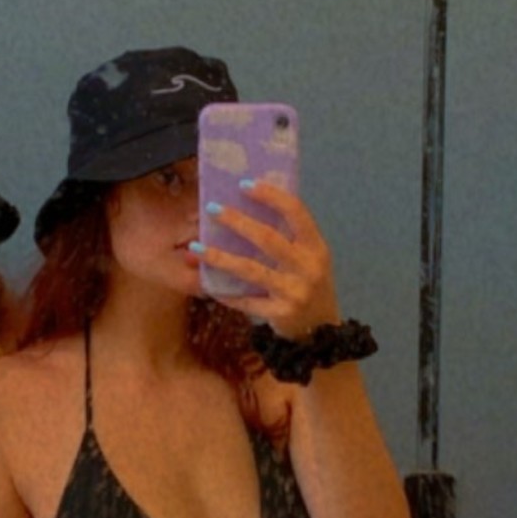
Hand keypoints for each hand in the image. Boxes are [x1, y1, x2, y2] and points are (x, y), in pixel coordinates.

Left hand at [194, 181, 339, 337]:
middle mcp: (308, 267)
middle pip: (268, 238)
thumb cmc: (309, 286)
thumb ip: (288, 237)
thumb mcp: (309, 259)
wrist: (321, 333)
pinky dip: (225, 292)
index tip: (245, 184)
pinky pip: (246, 300)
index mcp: (316, 247)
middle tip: (212, 208)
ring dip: (220, 257)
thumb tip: (249, 207)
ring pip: (251, 270)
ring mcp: (294, 292)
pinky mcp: (280, 313)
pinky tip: (208, 284)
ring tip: (195, 247)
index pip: (296, 212)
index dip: (271, 196)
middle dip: (237, 221)